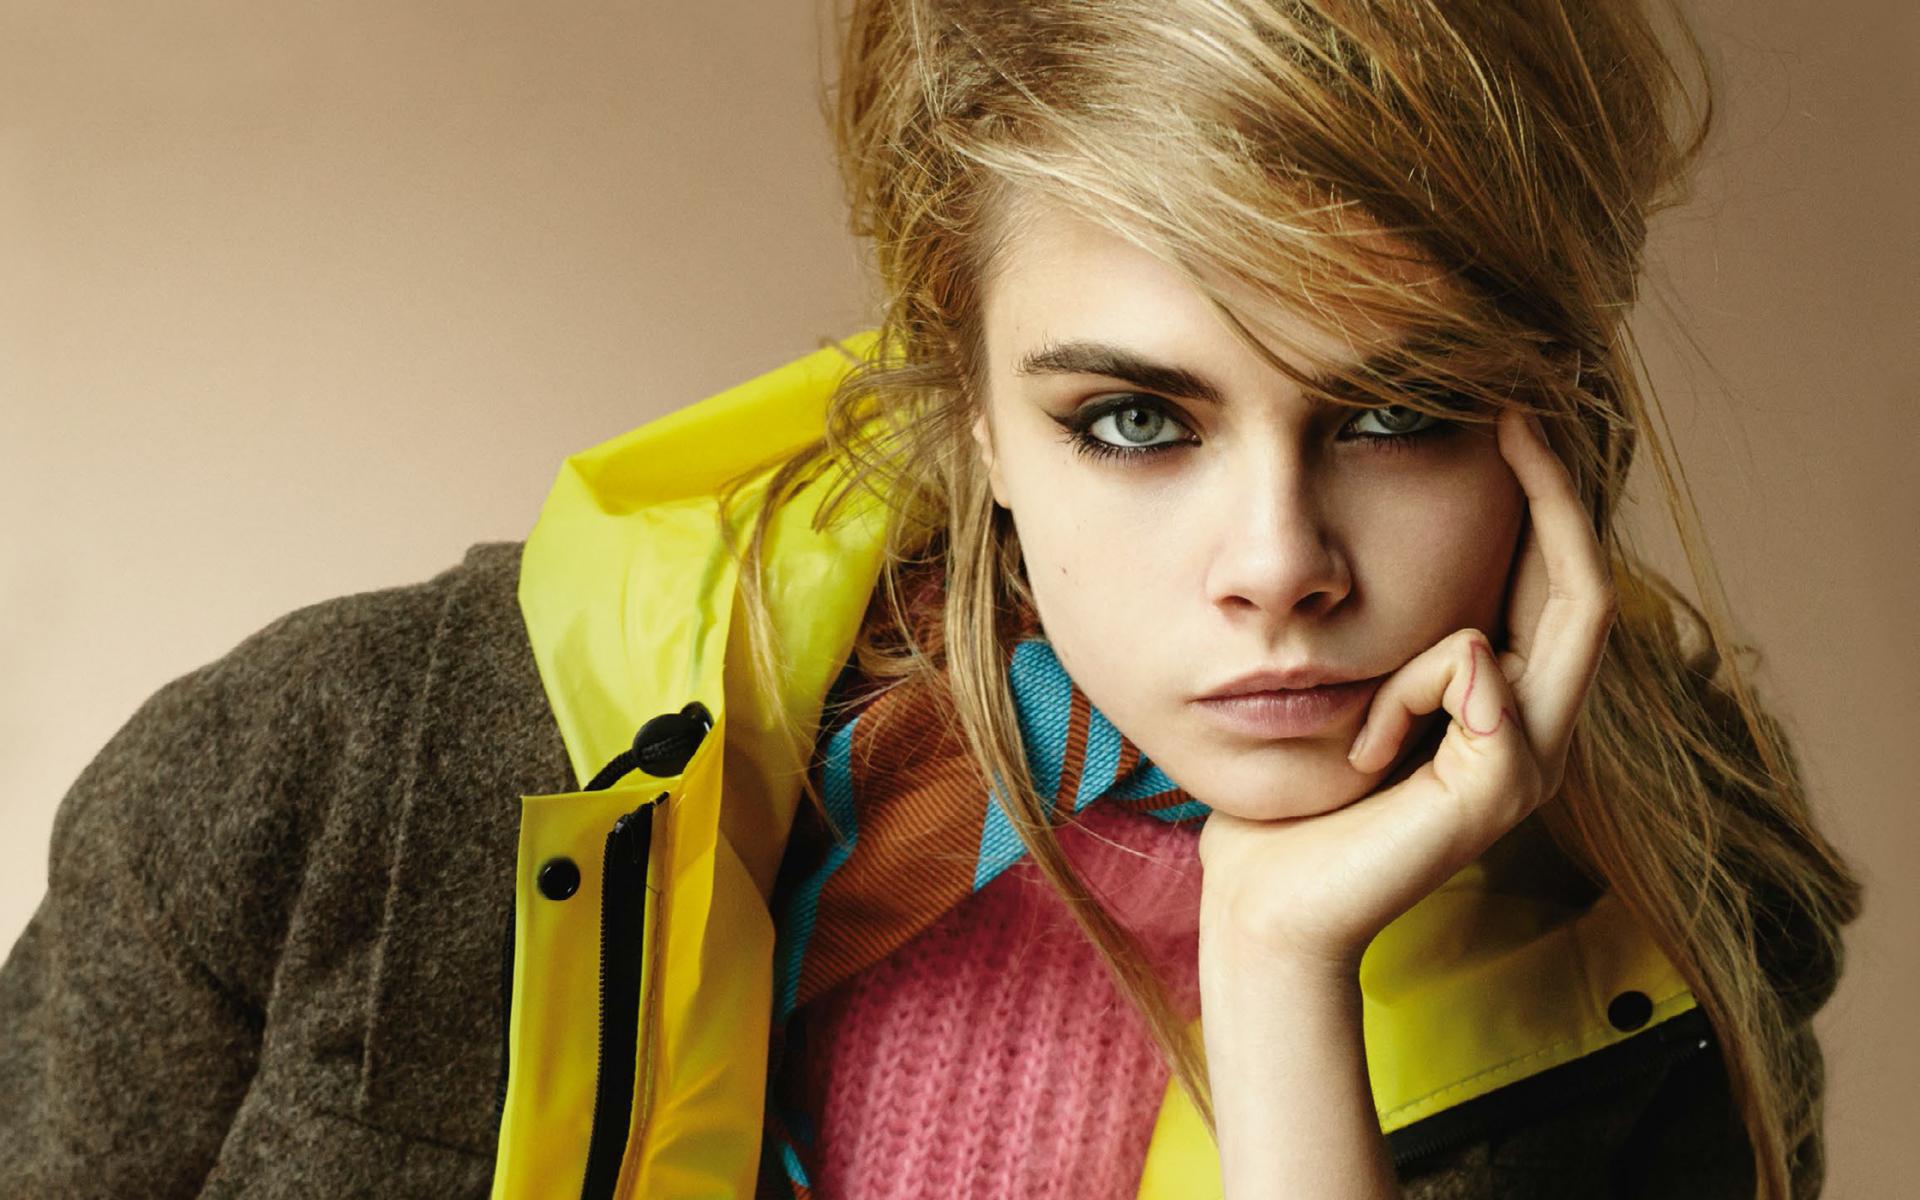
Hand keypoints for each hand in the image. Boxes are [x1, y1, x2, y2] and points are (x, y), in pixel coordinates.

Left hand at [1196, 407, 1617, 974]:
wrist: (1269, 903)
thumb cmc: (1295, 800)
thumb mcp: (1345, 690)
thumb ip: (1388, 638)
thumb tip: (1389, 555)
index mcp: (1506, 704)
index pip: (1558, 582)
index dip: (1546, 496)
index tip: (1506, 410)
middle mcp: (1538, 731)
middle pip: (1586, 589)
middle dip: (1553, 494)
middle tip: (1516, 410)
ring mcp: (1528, 764)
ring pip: (1530, 629)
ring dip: (1433, 634)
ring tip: (1368, 708)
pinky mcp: (1498, 793)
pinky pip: (1476, 681)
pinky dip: (1409, 689)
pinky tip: (1364, 747)